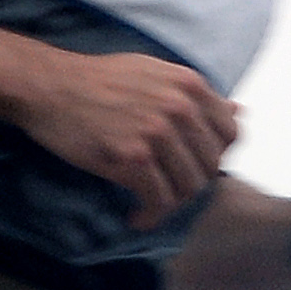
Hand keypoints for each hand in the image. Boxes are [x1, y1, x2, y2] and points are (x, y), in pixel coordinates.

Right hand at [0, 44, 236, 225]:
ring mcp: (158, 133)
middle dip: (190, 184)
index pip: (230, 134)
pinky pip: (159, 201)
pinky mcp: (133, 158)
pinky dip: (150, 216)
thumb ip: (196, 95)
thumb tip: (241, 111)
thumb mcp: (154, 73)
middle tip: (166, 190)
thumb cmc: (98, 81)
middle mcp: (180, 107)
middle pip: (211, 166)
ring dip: (170, 204)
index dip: (214, 156)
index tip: (191, 166)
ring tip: (150, 204)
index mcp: (189, 85)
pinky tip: (136, 215)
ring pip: (188, 188)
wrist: (49, 87)